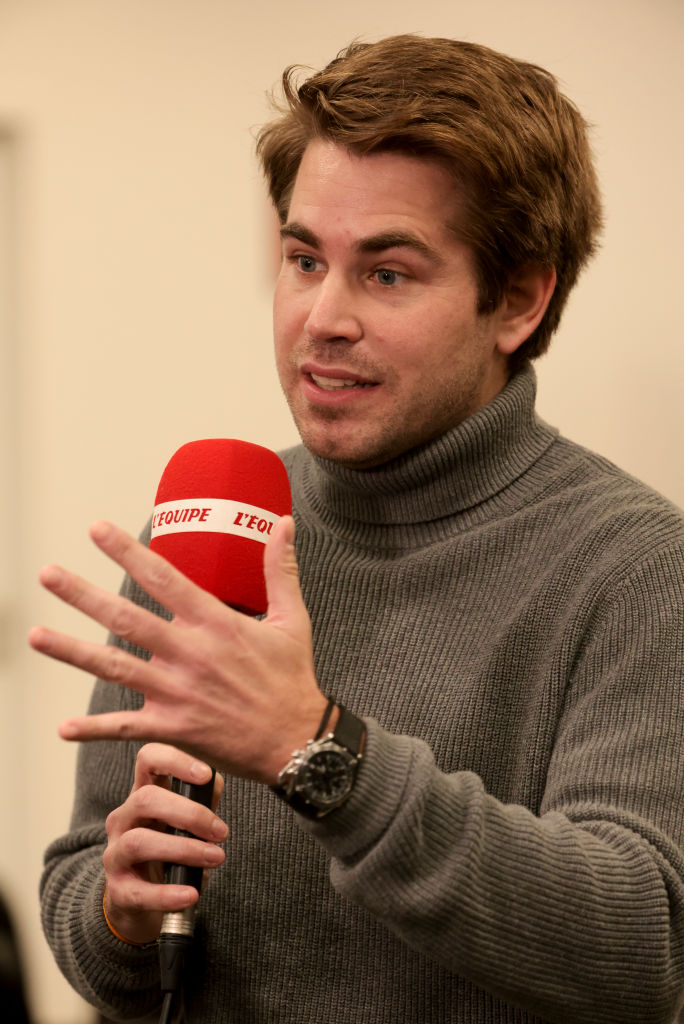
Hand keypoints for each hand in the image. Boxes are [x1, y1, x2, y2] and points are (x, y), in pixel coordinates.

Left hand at [28, 515, 327, 783]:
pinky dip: (93, 730)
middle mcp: (190, 654)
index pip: (163, 578)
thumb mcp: (292, 619)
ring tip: (34, 636)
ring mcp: (177, 693)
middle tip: (47, 574)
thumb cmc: (292, 679)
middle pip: (126, 618)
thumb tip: (284, 523)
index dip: (127, 552)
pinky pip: (126, 728)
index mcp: (215, 623)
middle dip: (83, 595)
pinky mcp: (173, 728)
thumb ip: (281, 570)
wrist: (297, 742)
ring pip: (114, 668)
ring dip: (72, 652)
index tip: (97, 531)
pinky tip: (62, 729)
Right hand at [102, 743, 226, 945]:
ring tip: (216, 858)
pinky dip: (168, 894)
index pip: (148, 759)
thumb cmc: (170, 851)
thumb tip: (215, 782)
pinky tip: (192, 894)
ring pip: (139, 842)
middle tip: (221, 832)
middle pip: (145, 799)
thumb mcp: (186, 822)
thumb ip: (201, 800)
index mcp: (143, 794)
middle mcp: (123, 819)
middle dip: (189, 813)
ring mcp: (115, 855)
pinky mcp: (118, 891)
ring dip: (184, 849)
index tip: (205, 775)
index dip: (174, 760)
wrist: (140, 901)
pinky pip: (139, 892)